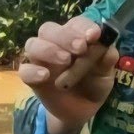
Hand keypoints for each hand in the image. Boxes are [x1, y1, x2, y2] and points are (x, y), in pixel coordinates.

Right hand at [17, 15, 116, 129]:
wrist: (82, 110)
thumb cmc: (93, 84)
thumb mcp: (106, 74)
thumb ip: (106, 61)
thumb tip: (108, 49)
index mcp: (74, 37)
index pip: (75, 24)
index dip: (83, 27)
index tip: (94, 35)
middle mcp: (54, 44)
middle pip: (48, 29)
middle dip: (65, 36)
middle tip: (80, 48)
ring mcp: (40, 60)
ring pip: (32, 44)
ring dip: (48, 49)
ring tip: (66, 60)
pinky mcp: (32, 78)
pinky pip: (24, 70)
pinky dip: (33, 71)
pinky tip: (46, 76)